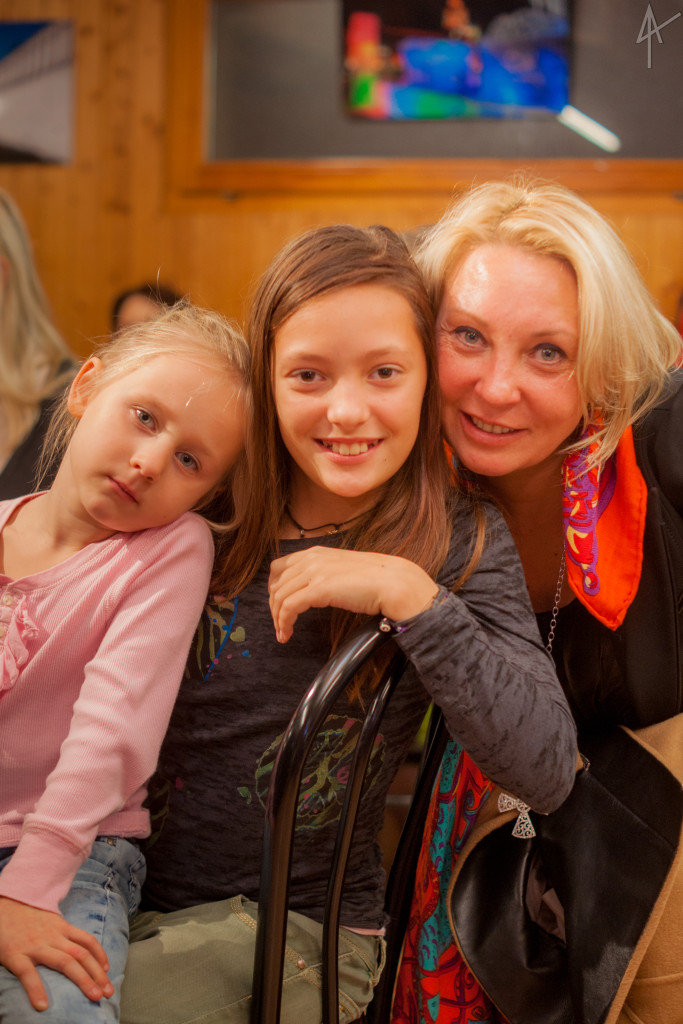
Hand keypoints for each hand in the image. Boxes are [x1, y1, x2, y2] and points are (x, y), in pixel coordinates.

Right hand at [0, 896, 112, 1010]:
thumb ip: (62, 933)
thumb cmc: (27, 918)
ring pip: (65, 963)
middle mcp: (53, 936)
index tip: (108, 971)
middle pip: (81, 955)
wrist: (3, 906)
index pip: (87, 941)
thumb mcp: (50, 921)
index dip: (100, 956)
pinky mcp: (16, 955)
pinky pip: (28, 974)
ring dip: (83, 980)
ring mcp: (36, 946)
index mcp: (62, 928)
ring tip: (94, 997)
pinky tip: (42, 1005)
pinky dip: (36, 990)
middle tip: (108, 992)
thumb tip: (78, 948)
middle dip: (97, 974)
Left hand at [269, 546, 438, 641]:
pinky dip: (283, 622)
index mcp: (315, 552)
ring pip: (279, 597)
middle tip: (279, 624)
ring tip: (283, 633)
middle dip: (273, 607)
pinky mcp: (318, 588)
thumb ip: (324, 574)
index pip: (279, 567)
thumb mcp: (341, 570)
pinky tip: (287, 634)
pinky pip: (288, 607)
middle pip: (276, 584)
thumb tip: (313, 590)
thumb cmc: (374, 579)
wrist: (393, 581)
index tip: (277, 606)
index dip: (274, 588)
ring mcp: (314, 572)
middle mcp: (311, 558)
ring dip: (277, 618)